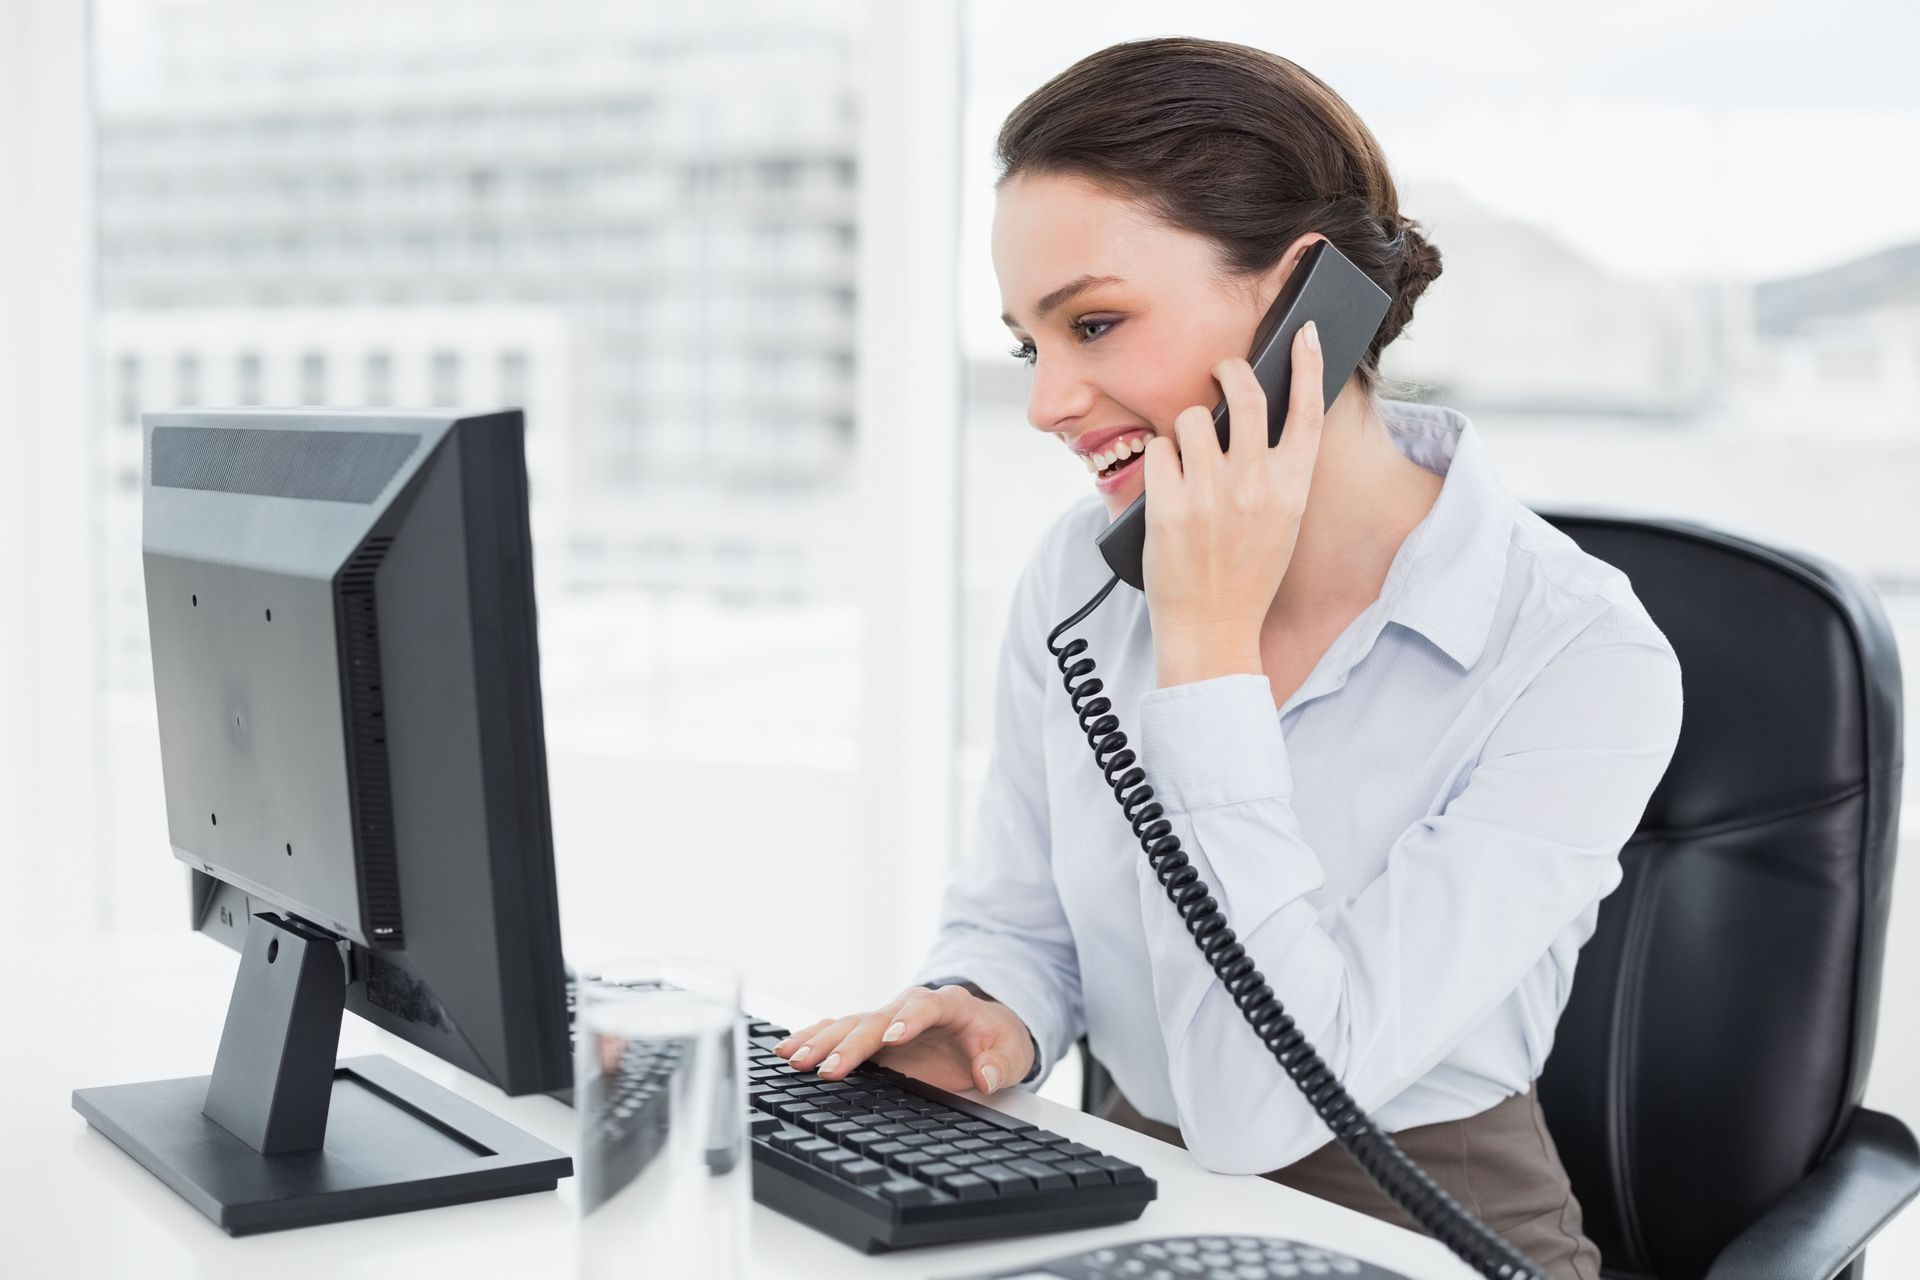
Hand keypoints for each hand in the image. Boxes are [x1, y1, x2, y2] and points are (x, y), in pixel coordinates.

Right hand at [771, 983, 1034, 1095]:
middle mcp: (910, 1006)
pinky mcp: (872, 1035)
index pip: (925, 1007)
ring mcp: (887, 1019)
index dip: (909, 1020)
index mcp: (948, 1004)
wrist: (985, 1027)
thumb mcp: (1011, 1053)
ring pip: (849, 1024)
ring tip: (793, 1058)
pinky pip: (838, 1032)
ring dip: (821, 1041)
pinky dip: (812, 1037)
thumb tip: (985, 1075)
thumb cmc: (996, 1039)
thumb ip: (1000, 1063)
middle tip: (828, 1067)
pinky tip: (785, 1048)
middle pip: (876, 1018)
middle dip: (851, 1043)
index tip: (892, 1037)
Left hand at [1140, 321, 1326, 686]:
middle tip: (1221, 371)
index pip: (1307, 410)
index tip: (1302, 332)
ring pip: (1191, 418)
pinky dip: (1157, 461)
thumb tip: (1255, 416)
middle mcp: (1254, 484)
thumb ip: (1274, 472)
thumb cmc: (1246, 574)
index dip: (1307, 364)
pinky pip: (1158, 449)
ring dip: (1184, 429)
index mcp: (1291, 488)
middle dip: (1229, 370)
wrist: (1212, 630)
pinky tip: (1165, 486)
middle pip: (1245, 394)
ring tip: (1186, 461)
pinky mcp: (1168, 504)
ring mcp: (1210, 493)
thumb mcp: (1281, 522)